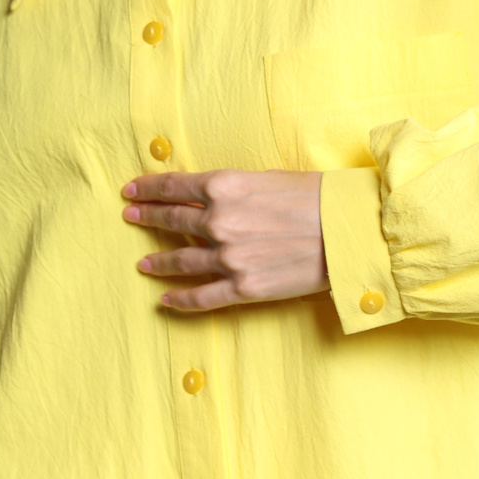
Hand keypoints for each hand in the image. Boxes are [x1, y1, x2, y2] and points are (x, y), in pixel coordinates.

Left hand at [123, 168, 328, 311]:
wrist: (348, 230)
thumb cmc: (317, 197)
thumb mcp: (268, 178)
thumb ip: (235, 190)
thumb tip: (215, 197)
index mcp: (224, 186)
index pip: (173, 187)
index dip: (147, 189)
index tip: (131, 192)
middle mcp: (219, 221)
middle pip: (171, 220)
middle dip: (147, 218)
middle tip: (131, 218)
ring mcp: (228, 257)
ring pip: (180, 260)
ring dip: (159, 261)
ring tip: (144, 263)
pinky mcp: (243, 287)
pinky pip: (201, 297)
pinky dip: (180, 300)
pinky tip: (166, 300)